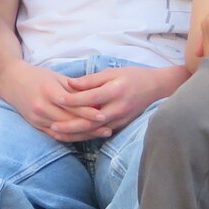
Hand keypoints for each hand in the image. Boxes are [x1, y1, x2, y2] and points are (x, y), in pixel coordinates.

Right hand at [0, 61, 107, 141]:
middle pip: (70, 121)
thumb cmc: (38, 76)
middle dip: (90, 127)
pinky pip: (55, 136)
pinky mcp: (36, 126)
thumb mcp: (57, 77)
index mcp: (49, 91)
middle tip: (109, 129)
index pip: (72, 105)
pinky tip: (84, 138)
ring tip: (100, 135)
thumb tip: (96, 97)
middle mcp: (42, 107)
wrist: (12, 82)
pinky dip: (71, 138)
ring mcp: (38, 118)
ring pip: (64, 131)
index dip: (89, 112)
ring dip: (83, 135)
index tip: (105, 115)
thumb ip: (75, 88)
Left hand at [54, 63, 184, 136]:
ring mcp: (120, 120)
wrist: (157, 88)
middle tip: (52, 126)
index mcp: (115, 91)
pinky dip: (85, 136)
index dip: (72, 99)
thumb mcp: (112, 72)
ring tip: (57, 134)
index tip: (56, 99)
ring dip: (75, 134)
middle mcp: (118, 108)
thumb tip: (70, 83)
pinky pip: (99, 133)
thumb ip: (91, 80)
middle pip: (90, 121)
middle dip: (70, 125)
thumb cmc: (133, 76)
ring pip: (93, 131)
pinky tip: (71, 136)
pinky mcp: (120, 126)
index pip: (90, 98)